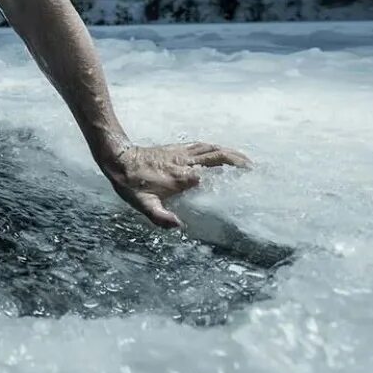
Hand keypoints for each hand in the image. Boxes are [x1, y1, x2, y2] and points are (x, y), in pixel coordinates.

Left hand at [99, 141, 251, 228]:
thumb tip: (179, 227)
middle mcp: (186, 162)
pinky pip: (201, 145)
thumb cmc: (131, 184)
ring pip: (211, 148)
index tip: (248, 181)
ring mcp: (182, 153)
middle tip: (254, 168)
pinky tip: (220, 151)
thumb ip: (160, 217)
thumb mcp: (143, 205)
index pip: (213, 175)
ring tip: (244, 160)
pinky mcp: (176, 148)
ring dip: (230, 152)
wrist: (119, 159)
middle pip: (219, 156)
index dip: (232, 176)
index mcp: (183, 177)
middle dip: (238, 160)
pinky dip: (214, 147)